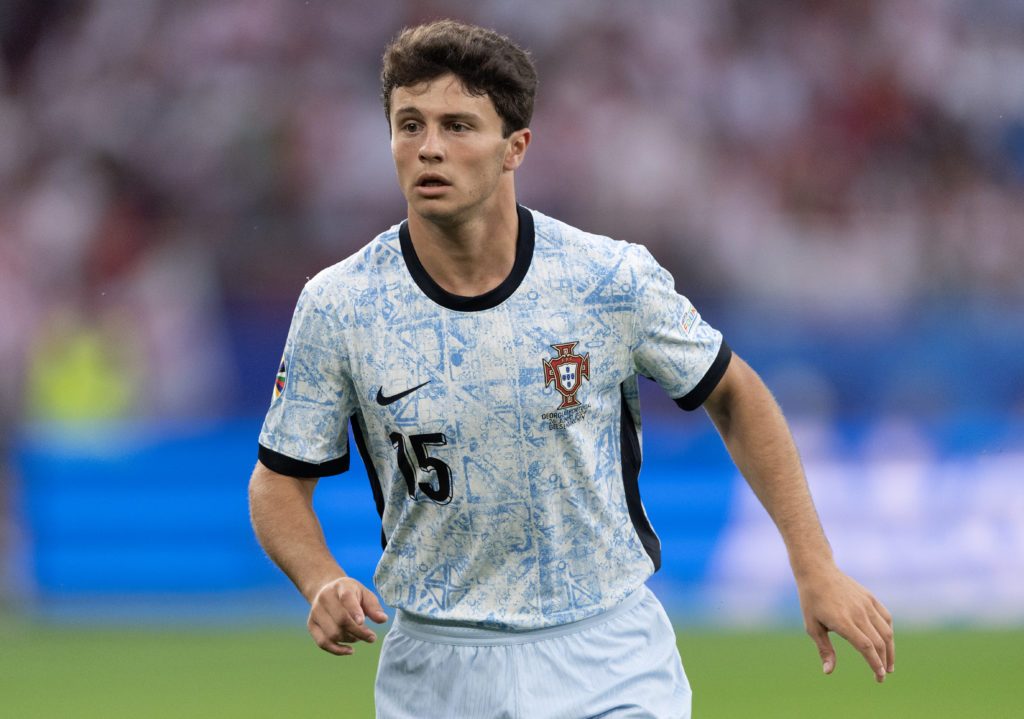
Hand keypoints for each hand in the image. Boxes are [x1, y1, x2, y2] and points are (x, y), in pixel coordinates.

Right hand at [307, 577, 388, 655]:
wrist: (328, 591)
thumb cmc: (352, 594)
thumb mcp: (365, 594)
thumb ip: (373, 607)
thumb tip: (382, 620)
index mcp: (341, 586)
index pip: (346, 598)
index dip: (354, 610)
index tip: (363, 621)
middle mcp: (325, 597)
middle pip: (341, 620)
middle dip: (359, 632)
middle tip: (372, 637)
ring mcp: (316, 611)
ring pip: (333, 633)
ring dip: (350, 639)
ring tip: (359, 637)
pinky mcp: (311, 624)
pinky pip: (323, 642)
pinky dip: (337, 650)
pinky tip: (350, 650)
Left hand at [797, 567, 894, 682]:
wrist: (818, 571)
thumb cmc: (812, 600)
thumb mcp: (812, 626)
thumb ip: (824, 649)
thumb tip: (828, 672)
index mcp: (843, 621)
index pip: (866, 647)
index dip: (875, 664)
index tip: (879, 677)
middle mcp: (858, 613)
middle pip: (879, 643)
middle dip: (883, 662)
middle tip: (882, 675)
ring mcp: (866, 604)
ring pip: (886, 632)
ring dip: (890, 650)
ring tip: (888, 665)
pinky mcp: (870, 598)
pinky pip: (885, 618)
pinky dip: (889, 632)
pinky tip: (887, 642)